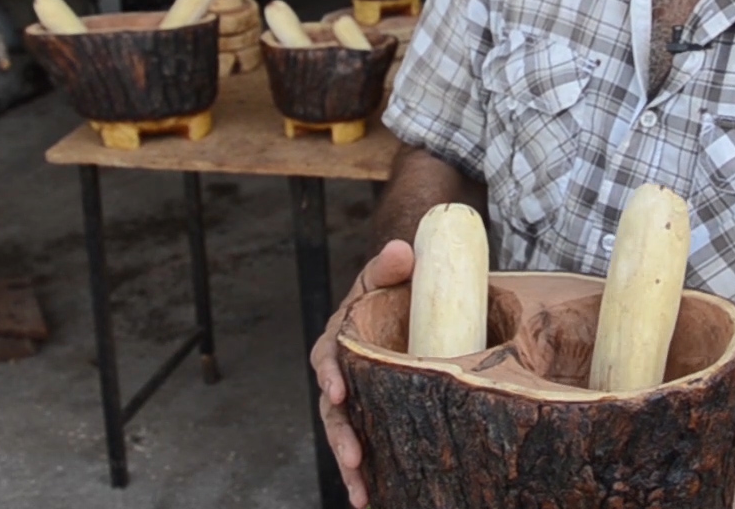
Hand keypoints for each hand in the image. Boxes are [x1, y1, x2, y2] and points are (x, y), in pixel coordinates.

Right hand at [311, 239, 414, 507]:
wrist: (407, 305)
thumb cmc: (392, 289)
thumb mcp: (387, 273)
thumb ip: (390, 264)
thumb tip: (402, 251)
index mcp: (338, 340)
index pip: (327, 358)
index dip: (329, 375)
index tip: (337, 392)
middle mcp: (341, 374)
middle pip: (333, 411)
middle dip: (340, 438)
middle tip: (354, 460)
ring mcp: (358, 399)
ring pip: (347, 435)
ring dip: (352, 467)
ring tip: (363, 496)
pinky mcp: (376, 416)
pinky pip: (371, 446)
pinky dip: (372, 473)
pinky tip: (378, 498)